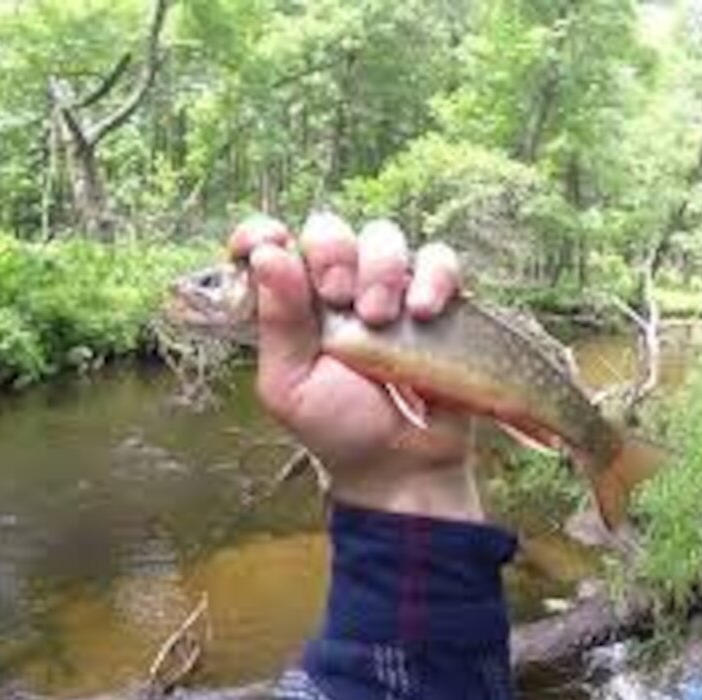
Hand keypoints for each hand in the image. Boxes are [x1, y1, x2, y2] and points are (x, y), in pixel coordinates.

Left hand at [229, 212, 484, 521]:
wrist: (404, 467)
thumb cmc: (340, 430)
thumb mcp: (291, 386)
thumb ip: (277, 323)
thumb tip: (268, 254)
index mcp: (291, 305)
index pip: (268, 245)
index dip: (262, 233)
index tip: (272, 242)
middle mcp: (336, 289)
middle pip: (329, 229)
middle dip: (333, 254)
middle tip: (340, 298)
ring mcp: (388, 290)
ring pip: (383, 237)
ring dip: (381, 268)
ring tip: (382, 319)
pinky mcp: (436, 299)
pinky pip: (439, 259)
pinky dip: (433, 275)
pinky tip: (424, 311)